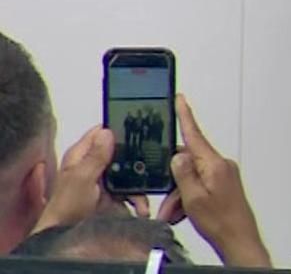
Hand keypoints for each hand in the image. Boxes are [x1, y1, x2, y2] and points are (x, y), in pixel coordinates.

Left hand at [32, 126, 146, 232]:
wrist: (65, 239)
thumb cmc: (64, 210)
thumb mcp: (81, 179)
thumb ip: (95, 157)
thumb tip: (107, 132)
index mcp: (81, 156)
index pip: (101, 132)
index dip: (118, 129)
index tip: (137, 130)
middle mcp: (94, 165)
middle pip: (121, 152)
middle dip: (136, 159)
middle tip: (147, 163)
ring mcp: (105, 181)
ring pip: (130, 172)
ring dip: (140, 182)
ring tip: (143, 195)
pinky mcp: (114, 196)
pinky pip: (133, 191)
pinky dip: (140, 198)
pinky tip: (141, 208)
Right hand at [159, 95, 269, 266]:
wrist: (239, 240)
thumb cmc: (222, 222)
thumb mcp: (193, 198)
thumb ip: (182, 174)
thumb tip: (177, 156)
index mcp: (214, 164)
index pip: (195, 134)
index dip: (185, 115)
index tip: (180, 99)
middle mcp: (220, 166)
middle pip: (187, 163)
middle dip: (171, 182)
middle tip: (165, 202)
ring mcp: (222, 175)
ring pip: (190, 178)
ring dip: (178, 195)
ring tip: (174, 214)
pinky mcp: (223, 185)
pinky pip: (199, 186)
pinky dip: (187, 198)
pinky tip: (183, 213)